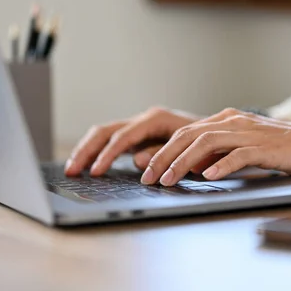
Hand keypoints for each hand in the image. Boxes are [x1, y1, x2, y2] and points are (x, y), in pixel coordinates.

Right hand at [65, 107, 199, 176]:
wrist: (219, 134)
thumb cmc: (206, 142)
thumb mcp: (189, 149)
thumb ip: (162, 154)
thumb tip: (137, 162)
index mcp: (156, 118)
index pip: (123, 136)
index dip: (107, 154)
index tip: (95, 171)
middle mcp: (145, 119)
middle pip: (106, 131)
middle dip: (87, 150)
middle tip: (72, 170)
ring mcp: (140, 126)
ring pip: (104, 133)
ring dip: (87, 150)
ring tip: (72, 168)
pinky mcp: (138, 136)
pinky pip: (111, 141)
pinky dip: (97, 151)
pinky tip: (87, 165)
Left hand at [140, 108, 290, 185]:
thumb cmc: (282, 148)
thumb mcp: (244, 147)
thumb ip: (219, 153)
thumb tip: (192, 167)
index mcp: (226, 120)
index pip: (186, 132)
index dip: (163, 150)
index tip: (149, 170)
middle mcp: (234, 121)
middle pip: (189, 135)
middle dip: (164, 156)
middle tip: (149, 177)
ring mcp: (249, 133)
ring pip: (206, 142)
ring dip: (183, 162)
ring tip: (169, 180)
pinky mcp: (265, 147)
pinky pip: (238, 155)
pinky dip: (220, 165)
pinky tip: (208, 177)